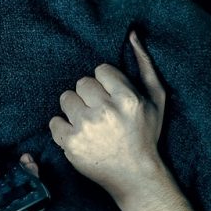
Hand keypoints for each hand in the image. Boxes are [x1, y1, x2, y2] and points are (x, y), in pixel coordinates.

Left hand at [49, 30, 167, 201]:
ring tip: (90, 123)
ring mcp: (86, 128)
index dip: (105, 84)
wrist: (135, 175)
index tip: (111, 99)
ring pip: (66, 99)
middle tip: (100, 112)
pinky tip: (79, 135)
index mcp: (127, 98)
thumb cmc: (146, 133)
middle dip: (89, 96)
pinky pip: (54, 122)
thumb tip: (132, 35)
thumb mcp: (156, 98)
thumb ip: (144, 64)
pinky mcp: (71, 144)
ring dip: (75, 110)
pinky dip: (64, 128)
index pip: (99, 70)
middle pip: (81, 83)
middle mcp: (106, 111)